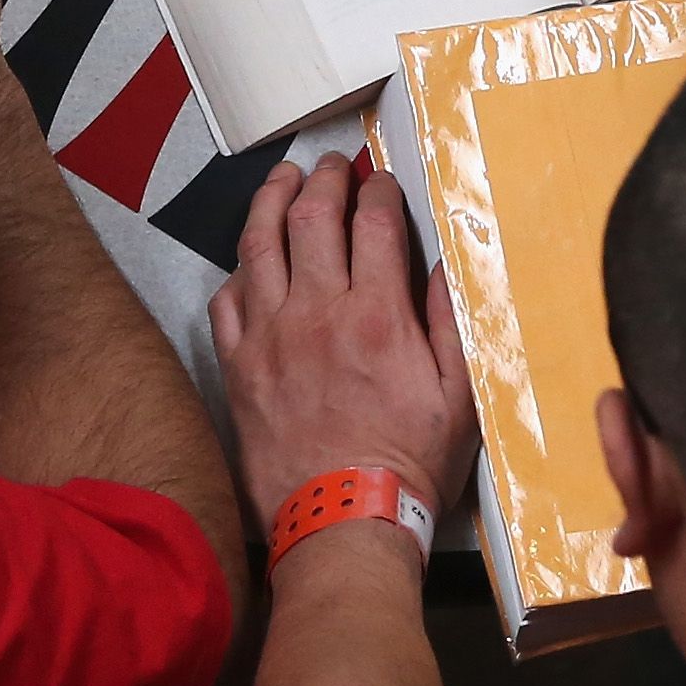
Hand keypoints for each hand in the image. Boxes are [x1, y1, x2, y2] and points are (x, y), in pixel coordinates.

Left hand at [206, 151, 473, 525]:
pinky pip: (227, 299)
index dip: (379, 189)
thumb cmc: (408, 465)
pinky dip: (238, 269)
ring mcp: (271, 336)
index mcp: (379, 315)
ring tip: (284, 179)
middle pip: (313, 217)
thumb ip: (450, 324)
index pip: (374, 223)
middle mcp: (318, 312)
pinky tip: (249, 259)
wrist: (342, 521)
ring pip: (260, 244)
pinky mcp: (238, 366)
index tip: (383, 180)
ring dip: (272, 200)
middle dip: (327, 178)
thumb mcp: (458, 397)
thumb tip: (442, 266)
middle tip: (334, 164)